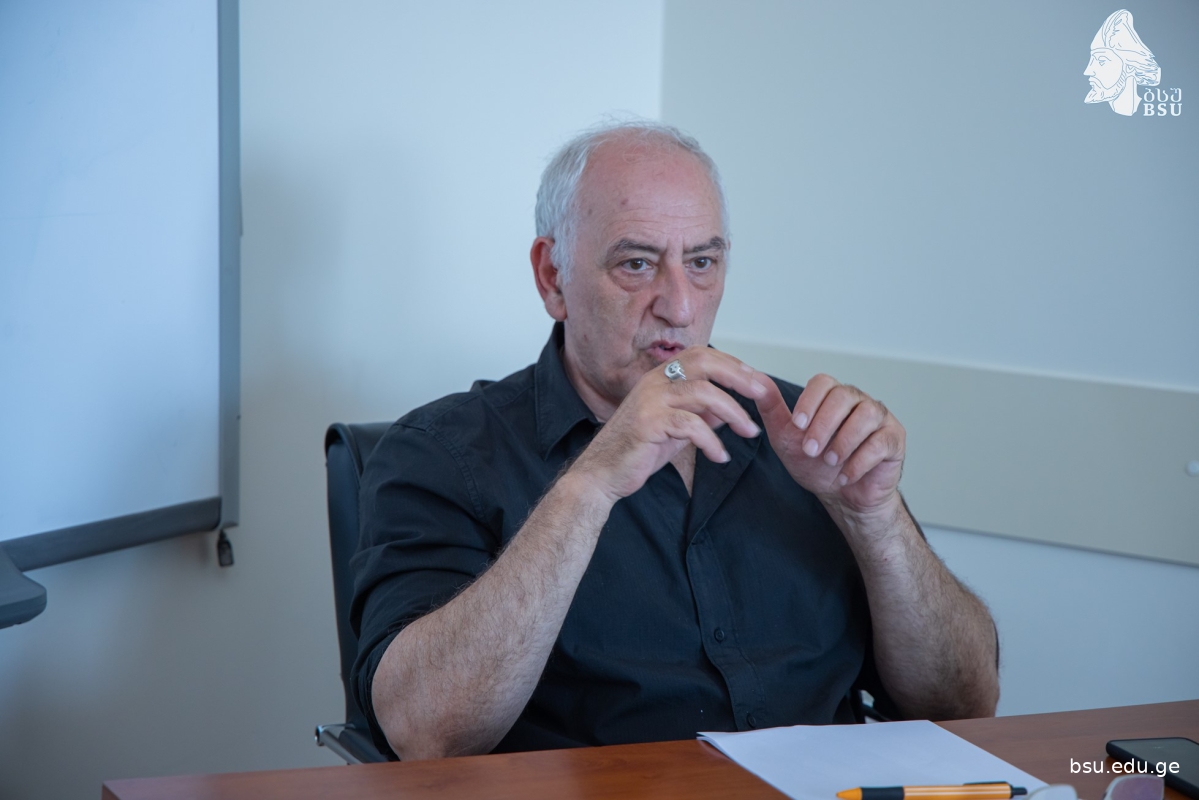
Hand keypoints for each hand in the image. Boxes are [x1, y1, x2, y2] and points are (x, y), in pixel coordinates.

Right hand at [570, 348, 767, 502]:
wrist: (603, 472)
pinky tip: (720, 456)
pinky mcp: (648, 423)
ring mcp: (650, 400)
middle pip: (704, 362)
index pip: (702, 355)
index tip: (757, 381)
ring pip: (703, 393)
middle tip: (763, 394)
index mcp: (661, 377)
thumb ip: (700, 412)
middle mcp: (655, 381)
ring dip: (733, 413)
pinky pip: (691, 425)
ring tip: (750, 432)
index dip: (733, 364)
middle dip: (739, 376)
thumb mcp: (676, 427)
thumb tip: (730, 407)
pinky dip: (712, 441)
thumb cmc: (638, 448)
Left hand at [755, 373, 904, 513]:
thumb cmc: (815, 465)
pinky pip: (881, 442)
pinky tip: (846, 475)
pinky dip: (860, 461)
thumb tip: (755, 379)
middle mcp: (858, 402)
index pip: (823, 382)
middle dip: (824, 424)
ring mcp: (879, 419)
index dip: (810, 401)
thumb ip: (772, 409)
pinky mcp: (894, 440)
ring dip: (844, 441)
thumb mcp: (786, 438)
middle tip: (811, 450)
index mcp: (832, 397)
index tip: (798, 425)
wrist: (841, 497)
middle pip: (844, 396)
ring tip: (830, 462)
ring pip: (867, 415)